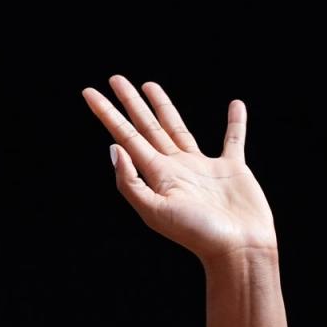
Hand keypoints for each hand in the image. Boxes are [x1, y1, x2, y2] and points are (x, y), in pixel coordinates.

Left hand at [82, 76, 275, 262]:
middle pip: (147, 128)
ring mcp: (202, 167)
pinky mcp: (231, 169)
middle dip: (130, 104)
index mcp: (156, 176)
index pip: (126, 137)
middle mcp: (175, 168)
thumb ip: (131, 183)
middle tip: (116, 79)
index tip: (90, 93)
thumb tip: (113, 149)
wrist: (237, 248)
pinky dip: (235, 123)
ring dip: (164, 107)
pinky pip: (233, 139)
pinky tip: (235, 104)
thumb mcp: (155, 211)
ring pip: (178, 128)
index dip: (108, 115)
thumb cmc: (197, 233)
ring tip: (150, 86)